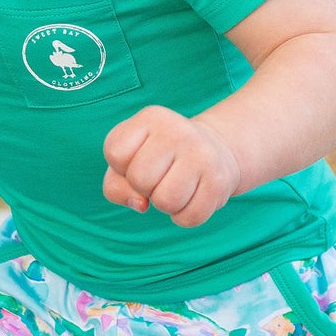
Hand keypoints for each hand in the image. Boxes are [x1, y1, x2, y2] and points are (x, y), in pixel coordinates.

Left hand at [101, 105, 241, 227]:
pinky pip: (189, 218)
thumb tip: (141, 204)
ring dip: (164, 204)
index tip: (138, 160)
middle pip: (139, 179)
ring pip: (165, 201)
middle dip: (143, 188)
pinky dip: (184, 216)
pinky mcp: (220, 182)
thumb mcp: (130, 161)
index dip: (121, 167)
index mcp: (152, 118)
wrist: (216, 149)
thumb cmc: (160, 159)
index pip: (115, 152)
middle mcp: (179, 131)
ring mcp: (203, 155)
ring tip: (174, 187)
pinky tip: (191, 196)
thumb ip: (116, 185)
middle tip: (159, 177)